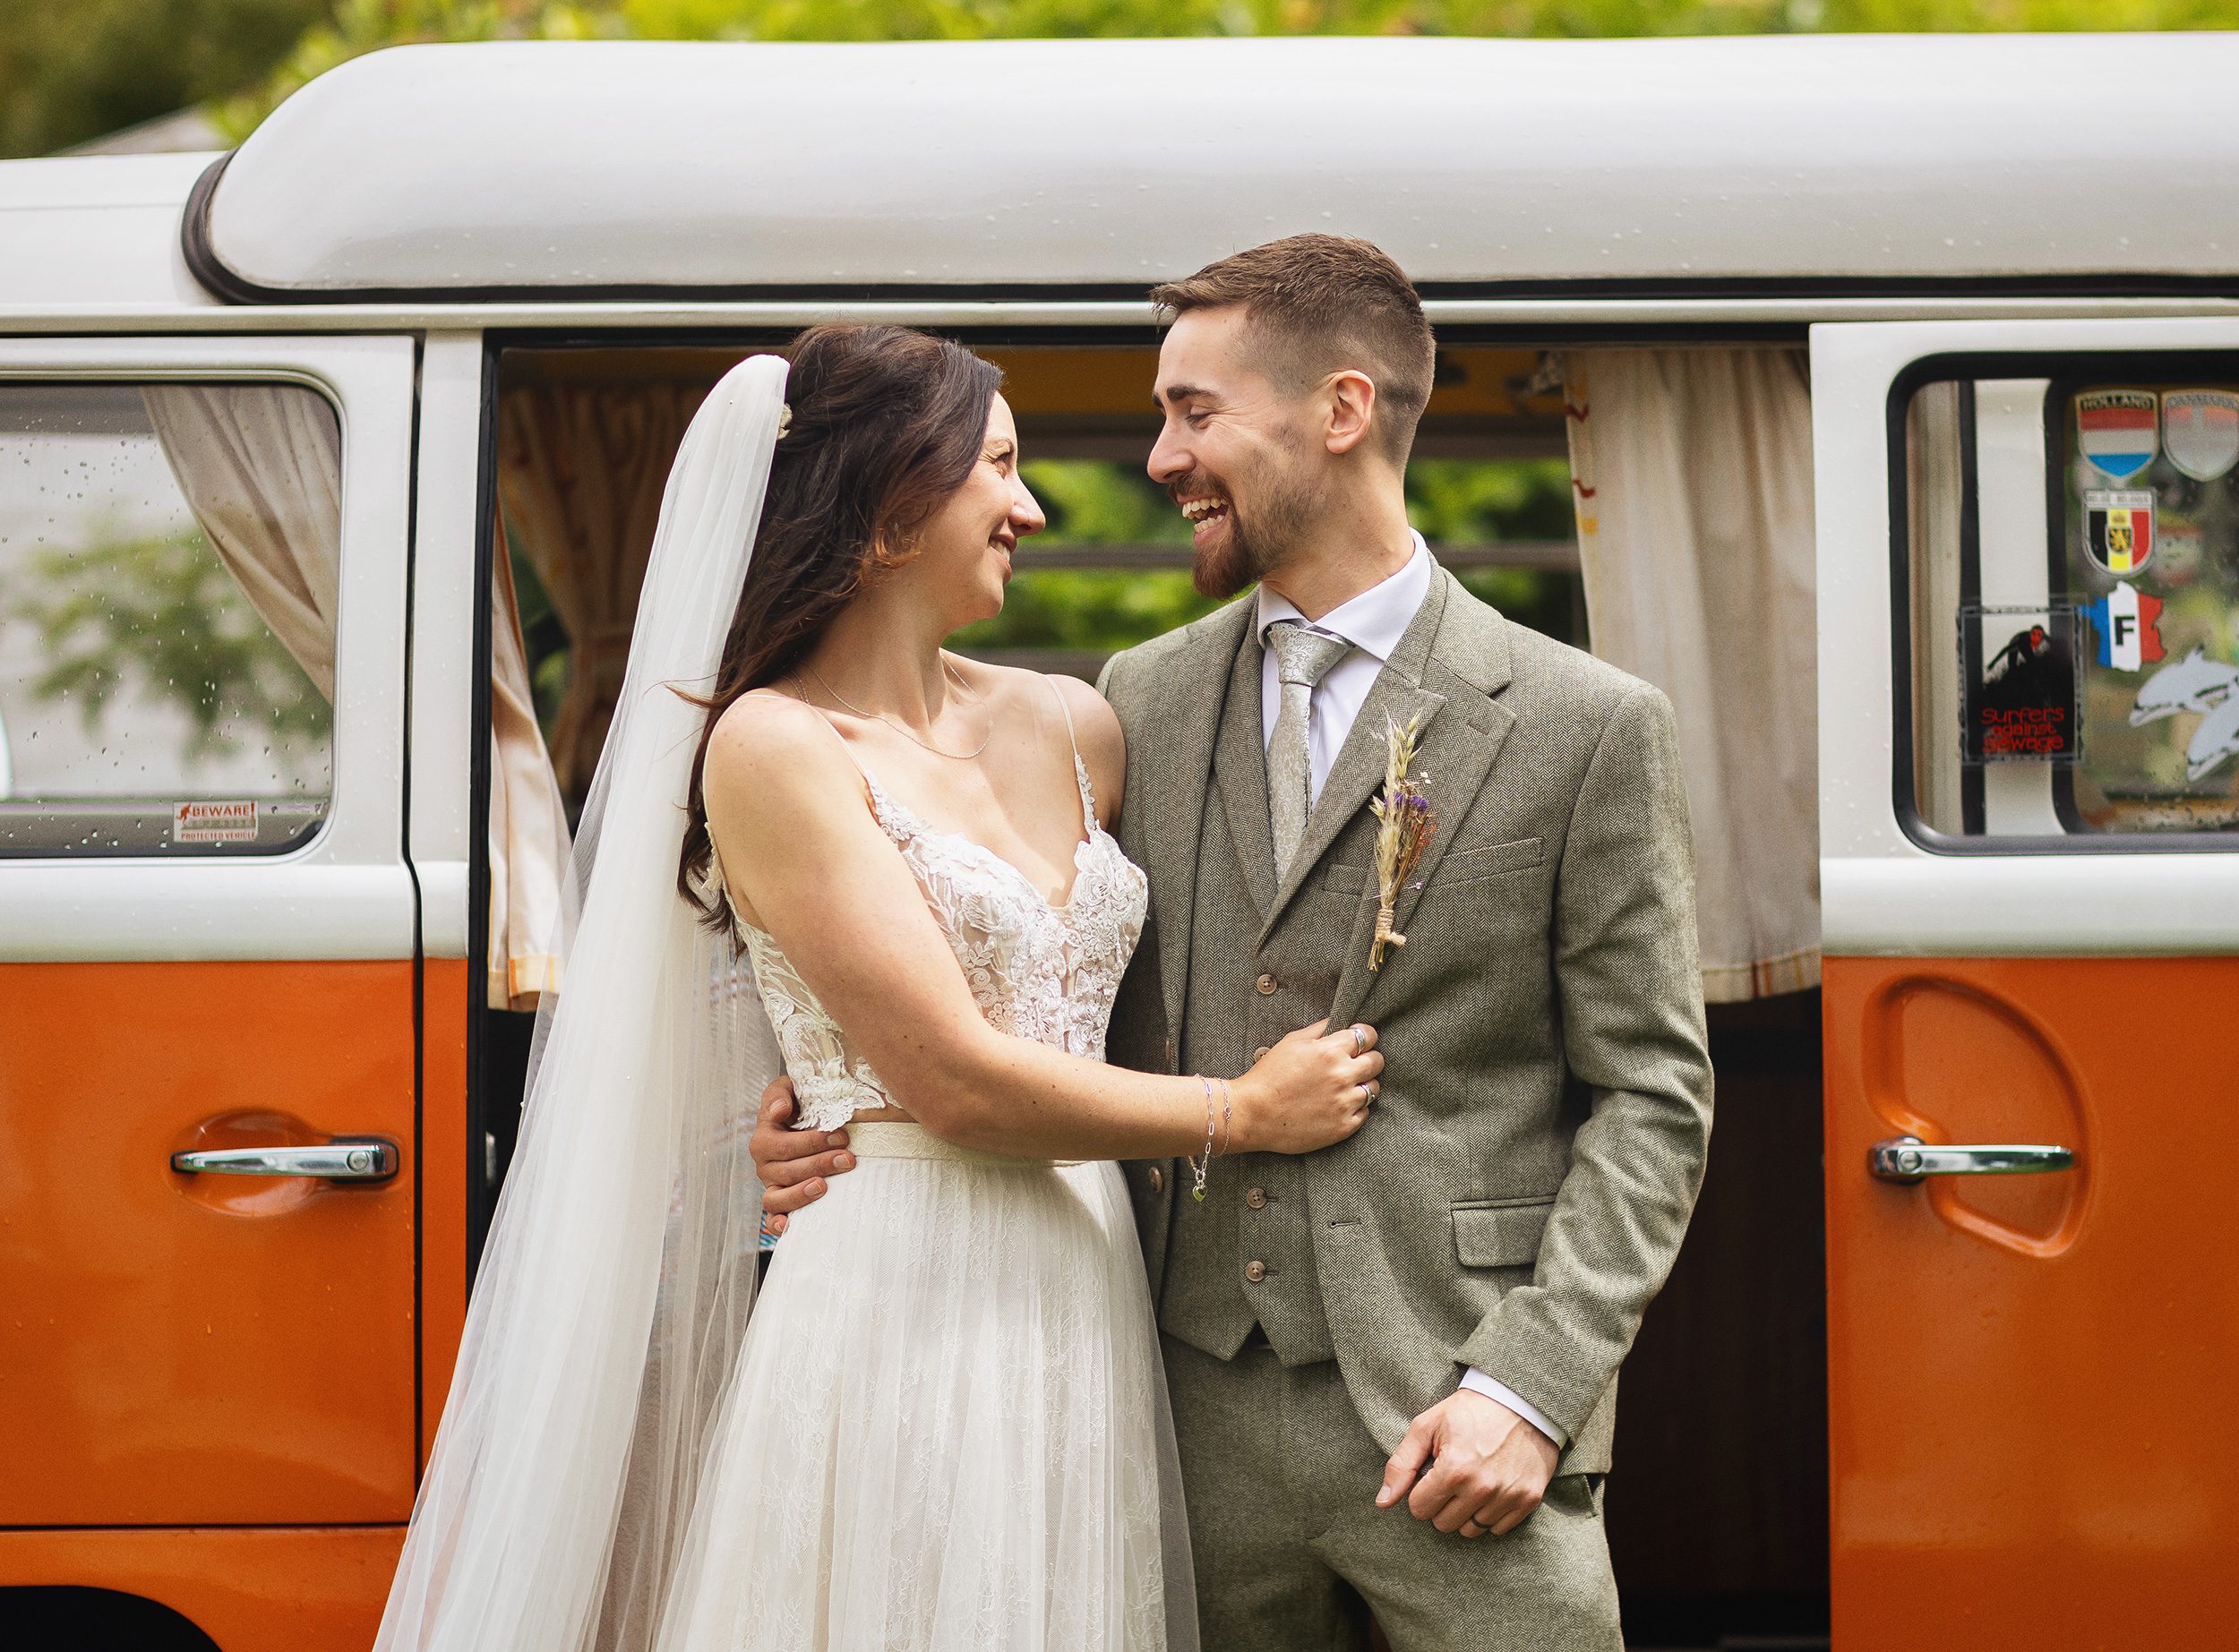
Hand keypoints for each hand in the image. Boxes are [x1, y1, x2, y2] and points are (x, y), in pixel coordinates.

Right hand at [749, 1075, 853, 1234]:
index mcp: (764, 1137)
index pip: (783, 1145)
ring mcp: (770, 1184)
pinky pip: (772, 1218)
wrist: (805, 1118)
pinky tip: (791, 1227)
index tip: (842, 1135)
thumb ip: (779, 1093)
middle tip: (849, 1159)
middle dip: (820, 1164)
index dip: (812, 1143)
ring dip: (801, 1195)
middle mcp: (764, 1164)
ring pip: (776, 1198)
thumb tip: (779, 1110)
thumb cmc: (800, 1102)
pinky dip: (778, 1225)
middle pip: (787, 1171)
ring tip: (825, 1187)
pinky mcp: (779, 1201)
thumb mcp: (789, 1087)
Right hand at [1227, 1020, 1382, 1154]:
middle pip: (1377, 1061)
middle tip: (1354, 1064)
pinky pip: (1365, 1113)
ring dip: (1363, 1085)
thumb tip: (1339, 1023)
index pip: (1368, 1035)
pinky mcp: (1344, 1126)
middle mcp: (1342, 1075)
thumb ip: (1319, 1030)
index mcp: (1330, 1051)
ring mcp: (1344, 1103)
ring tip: (1345, 1087)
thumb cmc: (1268, 1076)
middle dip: (1368, 1059)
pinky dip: (1356, 1109)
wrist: (1253, 1114)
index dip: (1364, 1037)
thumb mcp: (1291, 1043)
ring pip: (1374, 1088)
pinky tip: (1339, 1106)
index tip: (1359, 1042)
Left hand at [1376, 1388, 1559, 1538]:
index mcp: (1454, 1469)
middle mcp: (1483, 1488)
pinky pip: (1498, 1529)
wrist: (1521, 1400)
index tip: (1431, 1474)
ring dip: (1465, 1512)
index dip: (1420, 1492)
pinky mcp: (1529, 1500)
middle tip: (1451, 1478)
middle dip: (1440, 1504)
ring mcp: (1509, 1496)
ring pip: (1471, 1530)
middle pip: (1443, 1524)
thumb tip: (1382, 1503)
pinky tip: (1491, 1488)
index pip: (1419, 1509)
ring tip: (1471, 1483)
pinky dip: (1490, 1514)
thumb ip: (1401, 1465)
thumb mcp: (1427, 1426)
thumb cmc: (1469, 1411)